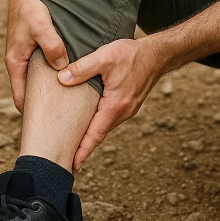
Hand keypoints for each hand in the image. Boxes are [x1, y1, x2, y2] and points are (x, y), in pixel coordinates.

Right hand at [5, 0, 68, 111]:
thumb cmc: (30, 10)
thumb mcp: (42, 26)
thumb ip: (52, 46)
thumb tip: (62, 67)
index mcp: (15, 63)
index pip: (21, 98)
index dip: (31, 113)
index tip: (46, 126)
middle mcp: (19, 63)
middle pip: (29, 92)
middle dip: (42, 106)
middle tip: (61, 120)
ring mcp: (26, 57)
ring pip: (36, 81)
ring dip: (48, 91)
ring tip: (68, 104)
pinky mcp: (33, 50)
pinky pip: (41, 69)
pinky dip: (51, 76)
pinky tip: (68, 79)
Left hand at [57, 38, 162, 169]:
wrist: (157, 55)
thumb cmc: (132, 55)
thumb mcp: (105, 57)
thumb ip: (82, 68)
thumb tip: (62, 79)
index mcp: (115, 105)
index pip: (95, 134)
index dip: (83, 151)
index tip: (72, 166)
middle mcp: (123, 112)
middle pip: (99, 134)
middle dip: (83, 146)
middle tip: (64, 158)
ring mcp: (127, 110)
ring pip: (105, 127)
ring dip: (91, 135)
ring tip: (73, 142)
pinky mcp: (128, 105)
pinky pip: (111, 119)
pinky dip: (99, 124)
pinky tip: (90, 121)